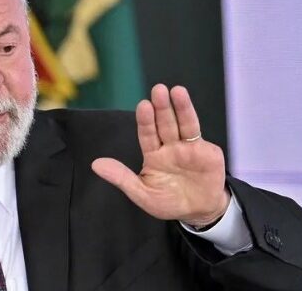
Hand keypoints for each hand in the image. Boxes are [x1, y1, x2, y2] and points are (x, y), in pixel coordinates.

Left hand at [91, 84, 229, 227]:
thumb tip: (95, 164)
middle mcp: (169, 147)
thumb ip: (122, 178)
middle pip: (165, 124)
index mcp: (153, 155)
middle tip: (158, 89)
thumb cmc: (169, 202)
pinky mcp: (205, 151)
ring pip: (182, 124)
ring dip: (180, 107)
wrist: (199, 212)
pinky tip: (187, 107)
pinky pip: (196, 134)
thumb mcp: (142, 195)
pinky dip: (191, 118)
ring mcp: (187, 147)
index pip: (147, 134)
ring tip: (176, 91)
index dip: (145, 121)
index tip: (143, 105)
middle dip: (162, 107)